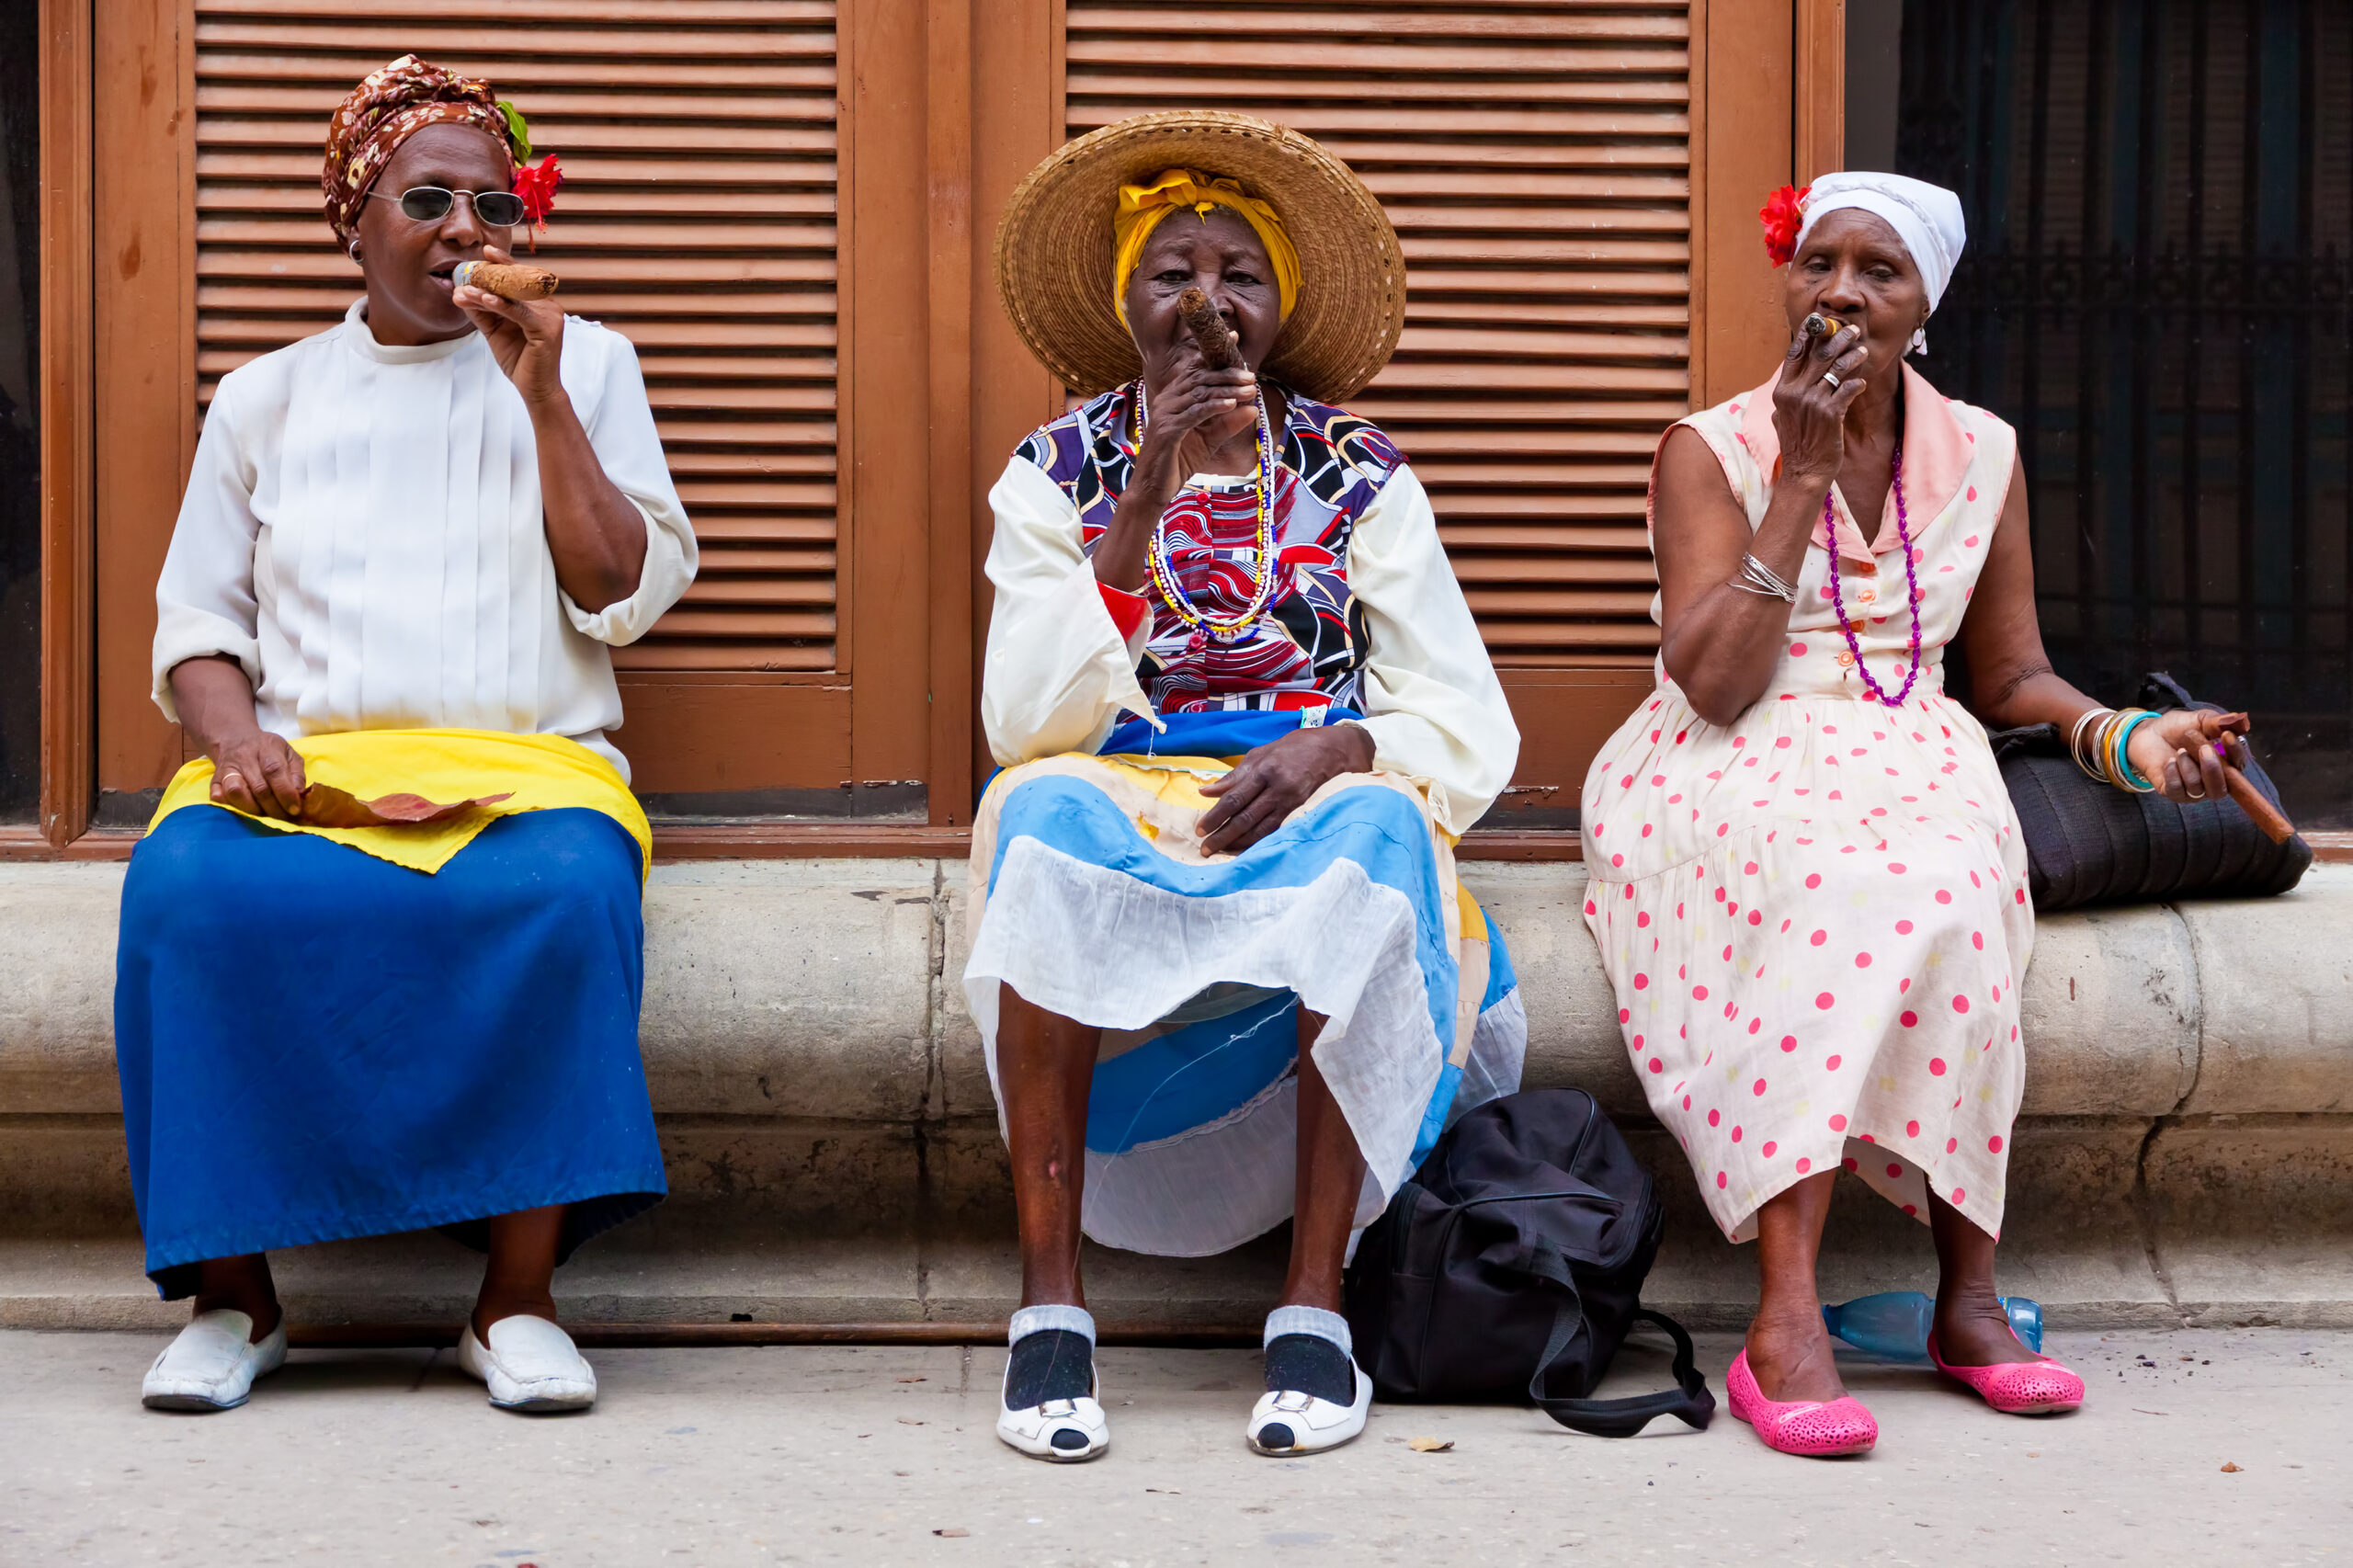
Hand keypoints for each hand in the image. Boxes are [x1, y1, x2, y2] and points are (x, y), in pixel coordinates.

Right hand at [209, 729, 307, 820]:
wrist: (235, 739)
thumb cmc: (267, 750)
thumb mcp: (288, 753)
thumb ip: (297, 773)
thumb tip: (299, 794)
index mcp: (267, 747)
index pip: (274, 771)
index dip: (285, 793)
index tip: (294, 809)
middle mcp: (245, 757)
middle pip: (258, 787)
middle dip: (274, 808)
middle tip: (284, 817)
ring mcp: (227, 768)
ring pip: (236, 792)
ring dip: (253, 809)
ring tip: (265, 814)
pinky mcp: (215, 779)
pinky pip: (218, 795)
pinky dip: (230, 806)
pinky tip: (244, 809)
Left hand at [453, 244, 566, 405]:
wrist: (535, 389)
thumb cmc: (519, 360)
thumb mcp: (495, 331)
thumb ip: (482, 312)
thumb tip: (461, 293)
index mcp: (540, 304)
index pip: (520, 280)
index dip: (505, 264)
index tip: (486, 252)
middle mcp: (549, 306)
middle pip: (516, 285)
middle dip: (491, 276)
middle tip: (468, 268)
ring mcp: (551, 317)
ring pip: (515, 298)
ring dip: (488, 291)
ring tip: (465, 289)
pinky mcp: (547, 330)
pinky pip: (520, 313)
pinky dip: (502, 305)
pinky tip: (485, 299)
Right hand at [1132, 341, 1261, 505]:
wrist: (1154, 489)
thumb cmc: (1178, 462)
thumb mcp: (1209, 441)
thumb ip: (1228, 424)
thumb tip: (1253, 409)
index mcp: (1174, 397)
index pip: (1196, 369)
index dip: (1214, 353)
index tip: (1234, 339)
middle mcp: (1167, 399)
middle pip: (1200, 378)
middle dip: (1228, 374)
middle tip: (1251, 376)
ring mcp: (1165, 414)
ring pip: (1200, 393)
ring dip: (1227, 390)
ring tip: (1250, 389)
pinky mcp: (1168, 430)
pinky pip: (1195, 413)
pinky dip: (1215, 407)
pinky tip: (1232, 404)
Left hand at [1197, 724, 1376, 855]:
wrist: (1331, 750)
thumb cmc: (1291, 749)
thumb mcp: (1260, 753)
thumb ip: (1234, 775)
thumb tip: (1206, 791)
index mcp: (1263, 770)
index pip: (1234, 798)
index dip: (1216, 816)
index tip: (1200, 829)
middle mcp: (1277, 787)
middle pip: (1245, 818)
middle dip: (1223, 835)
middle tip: (1205, 849)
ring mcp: (1291, 801)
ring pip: (1260, 829)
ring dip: (1239, 843)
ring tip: (1221, 852)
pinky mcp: (1300, 811)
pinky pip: (1276, 831)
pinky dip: (1259, 842)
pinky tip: (1245, 849)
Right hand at [1771, 320, 1869, 484]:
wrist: (1804, 471)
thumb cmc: (1796, 445)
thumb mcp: (1781, 417)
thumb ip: (1786, 397)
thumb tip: (1790, 380)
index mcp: (1781, 392)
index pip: (1795, 354)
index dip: (1808, 334)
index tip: (1819, 321)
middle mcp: (1795, 393)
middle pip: (1820, 354)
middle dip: (1839, 337)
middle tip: (1853, 330)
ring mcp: (1813, 402)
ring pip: (1837, 368)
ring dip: (1853, 357)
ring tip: (1862, 352)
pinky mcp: (1830, 413)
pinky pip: (1848, 389)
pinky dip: (1856, 383)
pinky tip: (1861, 382)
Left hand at [2127, 708, 2252, 803]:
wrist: (2149, 733)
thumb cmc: (2179, 728)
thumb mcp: (2200, 720)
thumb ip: (2218, 722)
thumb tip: (2240, 720)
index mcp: (2225, 764)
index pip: (2239, 765)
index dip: (2235, 752)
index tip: (2226, 735)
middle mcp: (2212, 781)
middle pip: (2222, 788)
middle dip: (2213, 768)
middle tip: (2202, 747)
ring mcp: (2192, 790)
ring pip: (2198, 788)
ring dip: (2188, 767)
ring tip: (2180, 751)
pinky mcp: (2172, 793)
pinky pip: (2177, 790)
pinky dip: (2173, 774)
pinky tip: (2170, 761)